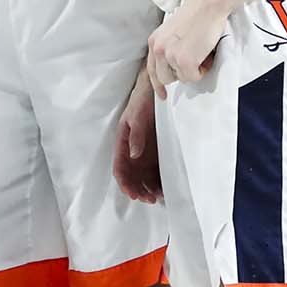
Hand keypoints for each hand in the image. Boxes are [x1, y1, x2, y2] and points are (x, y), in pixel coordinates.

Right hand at [113, 71, 162, 203]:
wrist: (159, 87)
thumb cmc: (143, 99)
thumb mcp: (138, 114)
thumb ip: (136, 135)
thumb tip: (134, 155)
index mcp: (123, 141)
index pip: (120, 166)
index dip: (125, 182)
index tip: (133, 194)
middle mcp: (133, 149)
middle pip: (132, 175)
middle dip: (138, 189)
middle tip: (149, 199)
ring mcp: (146, 151)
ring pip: (144, 175)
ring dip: (149, 188)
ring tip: (159, 197)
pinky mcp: (158, 150)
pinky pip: (156, 169)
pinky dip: (159, 180)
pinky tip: (166, 187)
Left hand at [147, 0, 227, 92]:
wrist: (208, 4)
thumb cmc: (197, 14)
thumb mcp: (172, 31)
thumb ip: (169, 47)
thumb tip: (175, 66)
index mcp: (154, 41)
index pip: (151, 69)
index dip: (157, 84)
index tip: (162, 95)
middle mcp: (158, 49)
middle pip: (165, 78)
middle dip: (180, 73)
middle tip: (194, 61)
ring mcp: (170, 56)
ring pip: (181, 78)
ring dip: (192, 71)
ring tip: (200, 53)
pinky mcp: (184, 61)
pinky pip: (193, 77)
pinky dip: (203, 69)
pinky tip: (206, 54)